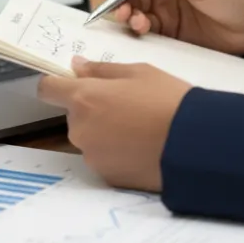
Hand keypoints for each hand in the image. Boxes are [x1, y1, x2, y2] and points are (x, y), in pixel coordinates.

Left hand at [37, 57, 191, 191]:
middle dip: (93, 109)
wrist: (194, 144)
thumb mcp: (138, 72)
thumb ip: (101, 69)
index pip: (48, 89)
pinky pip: (104, 158)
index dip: (57, 84)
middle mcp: (80, 129)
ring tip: (139, 128)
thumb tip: (77, 66)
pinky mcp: (107, 176)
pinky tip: (142, 147)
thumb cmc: (168, 101)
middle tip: (127, 105)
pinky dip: (117, 152)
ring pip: (90, 137)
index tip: (69, 83)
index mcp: (84, 98)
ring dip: (105, 132)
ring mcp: (92, 156)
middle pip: (75, 115)